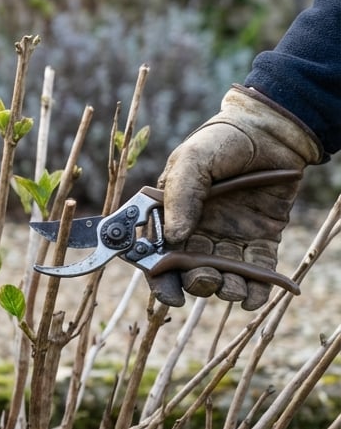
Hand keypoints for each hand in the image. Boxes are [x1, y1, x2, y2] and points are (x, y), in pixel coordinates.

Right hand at [149, 86, 320, 309]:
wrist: (271, 131)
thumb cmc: (222, 141)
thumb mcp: (191, 161)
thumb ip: (179, 198)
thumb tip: (174, 238)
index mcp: (171, 214)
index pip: (158, 253)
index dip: (160, 277)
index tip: (169, 293)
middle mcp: (198, 230)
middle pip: (190, 271)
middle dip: (196, 283)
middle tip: (206, 279)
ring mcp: (229, 237)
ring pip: (223, 275)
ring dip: (225, 289)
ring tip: (232, 287)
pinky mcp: (261, 239)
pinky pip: (257, 270)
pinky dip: (256, 289)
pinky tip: (254, 296)